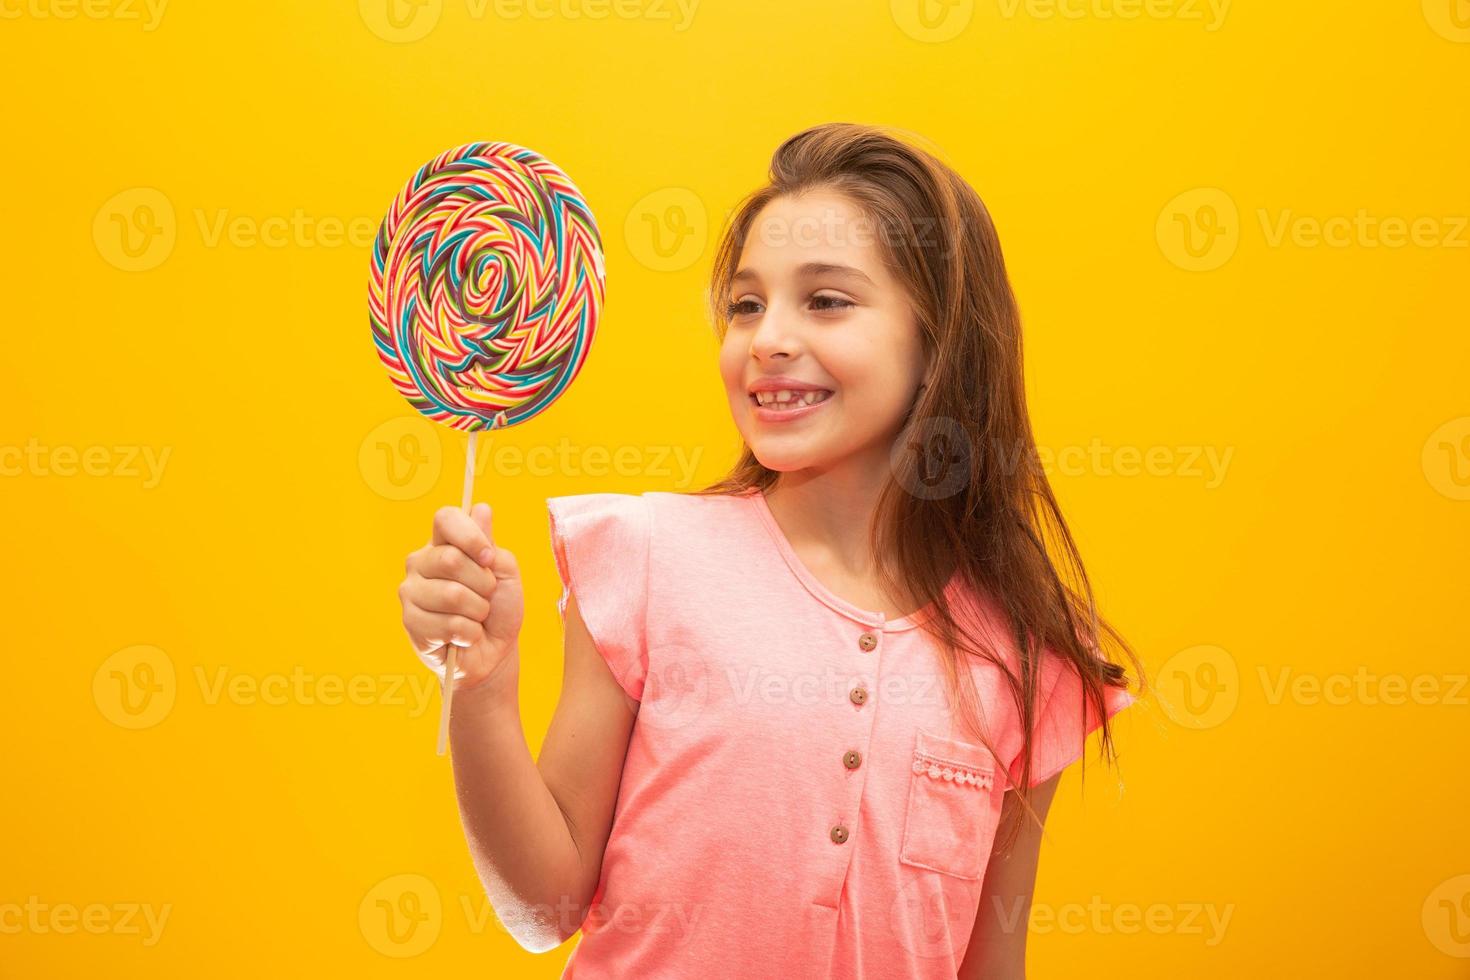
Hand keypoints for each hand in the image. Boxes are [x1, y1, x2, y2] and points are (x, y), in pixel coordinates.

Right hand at [399, 503, 524, 692]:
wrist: (493, 651)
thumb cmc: (498, 609)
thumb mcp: (505, 572)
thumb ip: (491, 544)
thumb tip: (480, 509)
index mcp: (443, 542)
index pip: (446, 518)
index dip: (471, 535)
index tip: (489, 557)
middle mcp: (421, 562)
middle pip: (450, 559)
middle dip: (482, 583)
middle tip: (486, 596)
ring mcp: (411, 591)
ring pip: (451, 595)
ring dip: (477, 611)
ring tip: (476, 618)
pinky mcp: (410, 621)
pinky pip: (448, 624)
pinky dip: (468, 633)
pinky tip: (464, 635)